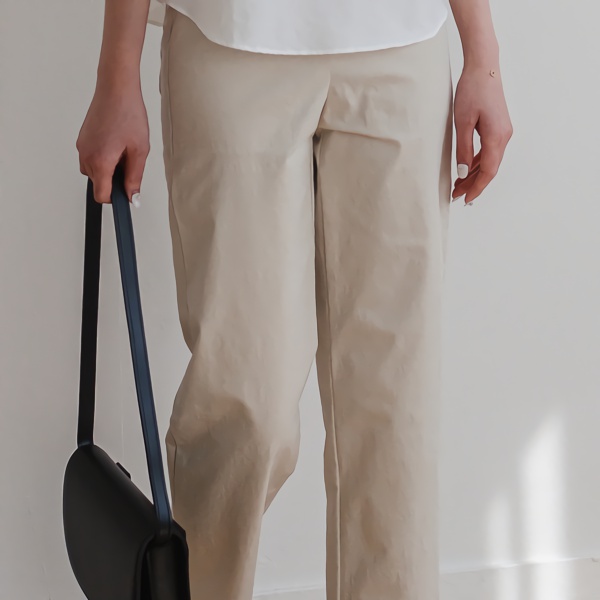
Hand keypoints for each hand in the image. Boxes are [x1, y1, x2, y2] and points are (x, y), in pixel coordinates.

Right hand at [76, 84, 149, 204]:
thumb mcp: (139, 150)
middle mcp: (86, 155)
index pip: (102, 196)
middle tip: (130, 163)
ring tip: (123, 150)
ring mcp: (82, 147)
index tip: (126, 197)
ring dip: (109, 169)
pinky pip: (92, 159)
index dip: (115, 199)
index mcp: (100, 161)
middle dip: (114, 181)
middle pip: (99, 184)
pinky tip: (116, 143)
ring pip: (95, 172)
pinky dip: (104, 158)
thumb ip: (135, 178)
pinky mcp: (82, 140)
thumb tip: (132, 197)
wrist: (116, 88)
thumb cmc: (128, 113)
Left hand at [452, 65, 512, 204]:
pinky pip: (488, 151)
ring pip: (489, 161)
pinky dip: (477, 162)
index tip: (466, 199)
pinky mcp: (498, 127)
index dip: (477, 187)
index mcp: (497, 137)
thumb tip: (463, 173)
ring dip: (474, 174)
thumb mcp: (462, 122)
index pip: (488, 171)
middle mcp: (504, 137)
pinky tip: (466, 169)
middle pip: (489, 169)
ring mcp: (503, 132)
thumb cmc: (472, 91)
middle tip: (456, 196)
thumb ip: (463, 149)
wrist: (484, 67)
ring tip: (458, 186)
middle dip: (473, 184)